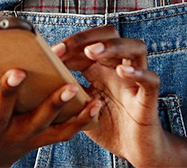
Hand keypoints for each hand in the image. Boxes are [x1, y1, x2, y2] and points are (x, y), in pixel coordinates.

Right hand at [0, 60, 100, 167]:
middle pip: (1, 112)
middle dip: (8, 92)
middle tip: (17, 70)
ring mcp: (17, 139)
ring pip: (39, 122)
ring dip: (55, 105)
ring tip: (69, 87)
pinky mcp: (36, 142)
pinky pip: (61, 133)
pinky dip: (80, 120)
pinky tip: (96, 102)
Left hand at [53, 26, 172, 166]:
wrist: (134, 150)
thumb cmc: (108, 127)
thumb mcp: (80, 108)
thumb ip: (67, 93)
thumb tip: (36, 84)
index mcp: (103, 69)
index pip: (89, 43)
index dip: (71, 44)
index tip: (52, 52)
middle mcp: (121, 68)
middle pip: (112, 35)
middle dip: (88, 38)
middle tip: (65, 49)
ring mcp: (136, 81)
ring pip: (136, 48)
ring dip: (113, 46)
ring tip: (92, 52)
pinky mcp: (148, 99)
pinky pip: (151, 80)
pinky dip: (139, 73)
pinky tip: (122, 71)